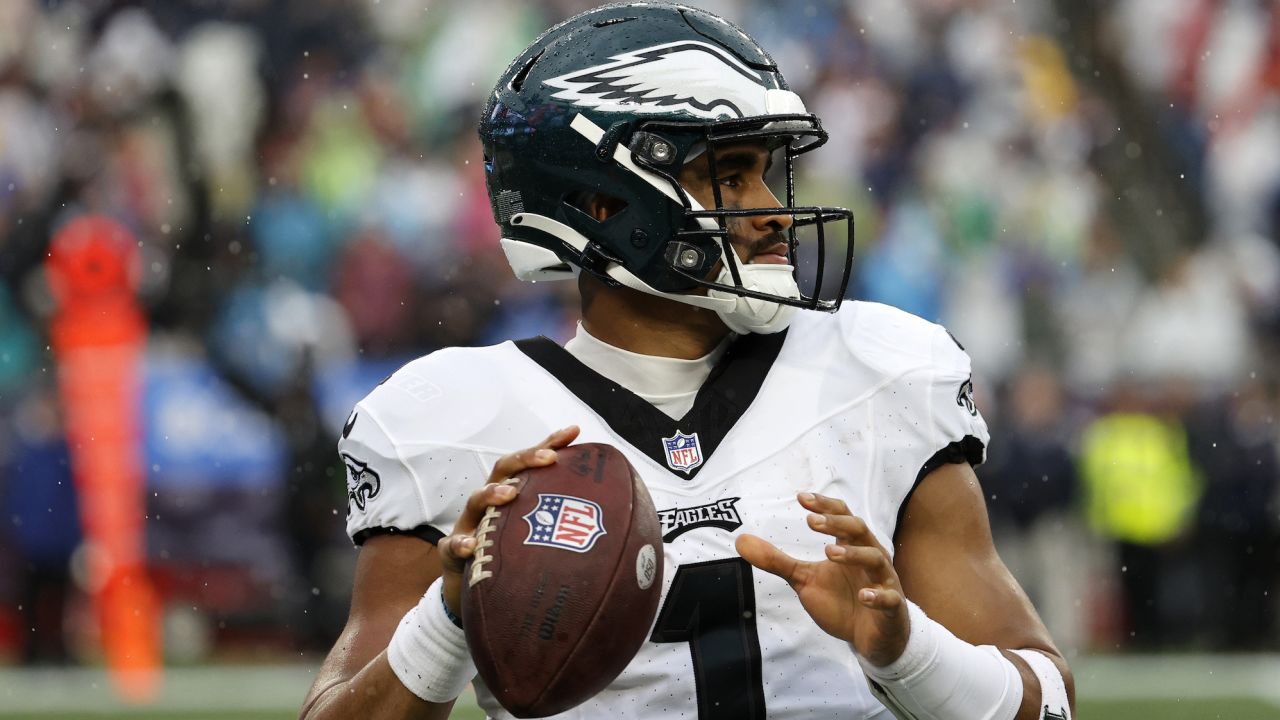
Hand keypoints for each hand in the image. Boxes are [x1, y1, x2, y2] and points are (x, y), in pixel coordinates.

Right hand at [438, 425, 579, 615]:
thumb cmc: (511, 561)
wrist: (471, 592)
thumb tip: (617, 528)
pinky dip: (461, 545)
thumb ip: (567, 532)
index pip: (531, 464)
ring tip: (509, 494)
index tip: (574, 432)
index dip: (550, 444)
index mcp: (512, 497)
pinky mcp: (451, 552)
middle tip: (549, 459)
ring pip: (475, 500)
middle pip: (503, 470)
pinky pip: (452, 546)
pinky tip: (471, 547)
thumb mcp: (538, 542)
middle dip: (525, 459)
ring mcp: (469, 525)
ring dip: (492, 494)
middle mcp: (490, 505)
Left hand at [736, 492, 909, 666]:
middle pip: (859, 529)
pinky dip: (878, 596)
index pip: (842, 515)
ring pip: (875, 557)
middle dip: (836, 523)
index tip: (801, 498)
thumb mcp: (804, 580)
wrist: (871, 638)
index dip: (824, 506)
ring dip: (853, 554)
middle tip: (811, 521)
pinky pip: (889, 598)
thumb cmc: (841, 602)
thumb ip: (776, 561)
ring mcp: (883, 580)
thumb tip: (740, 541)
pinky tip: (864, 596)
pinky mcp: (892, 607)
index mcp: (850, 546)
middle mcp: (869, 556)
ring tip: (828, 553)